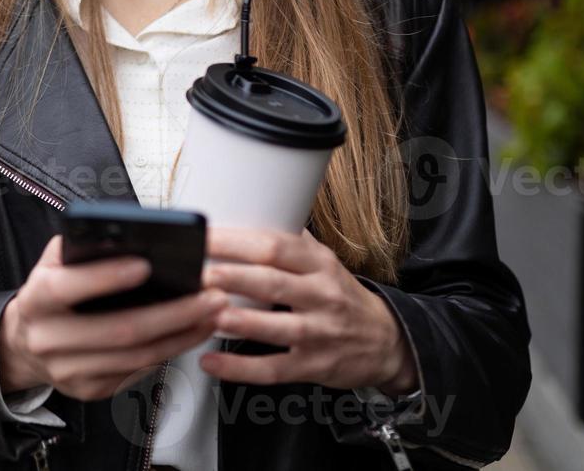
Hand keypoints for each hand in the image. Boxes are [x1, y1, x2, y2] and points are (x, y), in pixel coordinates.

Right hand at [0, 235, 228, 401]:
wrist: (25, 344)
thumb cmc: (50, 294)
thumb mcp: (52, 264)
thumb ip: (80, 247)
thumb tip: (122, 235)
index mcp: (35, 299)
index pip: (67, 287)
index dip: (106, 277)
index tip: (145, 264)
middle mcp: (48, 339)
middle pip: (118, 330)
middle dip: (173, 313)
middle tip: (209, 295)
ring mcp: (69, 370)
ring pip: (137, 356)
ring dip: (183, 335)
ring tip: (212, 313)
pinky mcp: (89, 390)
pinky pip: (138, 371)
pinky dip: (170, 350)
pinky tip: (191, 332)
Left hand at [199, 227, 418, 394]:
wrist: (387, 341)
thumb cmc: (341, 296)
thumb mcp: (323, 262)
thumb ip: (289, 243)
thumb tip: (243, 215)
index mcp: (318, 263)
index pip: (275, 245)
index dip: (236, 242)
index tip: (203, 238)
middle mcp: (322, 295)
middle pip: (272, 282)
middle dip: (231, 277)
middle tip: (196, 273)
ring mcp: (319, 333)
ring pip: (276, 327)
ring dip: (239, 320)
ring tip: (206, 314)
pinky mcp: (314, 366)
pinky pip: (274, 368)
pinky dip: (241, 368)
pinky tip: (212, 362)